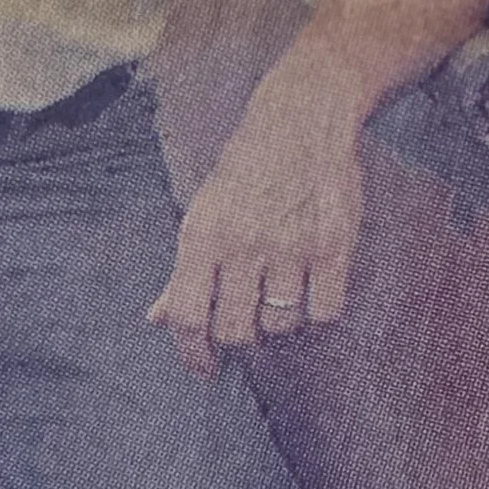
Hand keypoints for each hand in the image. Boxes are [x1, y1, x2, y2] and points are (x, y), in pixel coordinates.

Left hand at [148, 84, 365, 377]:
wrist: (302, 118)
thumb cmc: (248, 170)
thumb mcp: (205, 212)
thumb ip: (182, 272)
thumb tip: (155, 319)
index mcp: (202, 235)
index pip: (186, 315)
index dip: (192, 354)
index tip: (205, 371)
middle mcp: (243, 243)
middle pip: (234, 330)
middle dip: (241, 337)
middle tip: (250, 322)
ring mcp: (290, 245)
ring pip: (281, 325)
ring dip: (281, 323)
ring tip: (284, 295)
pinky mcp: (333, 245)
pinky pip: (325, 311)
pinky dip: (319, 311)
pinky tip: (315, 290)